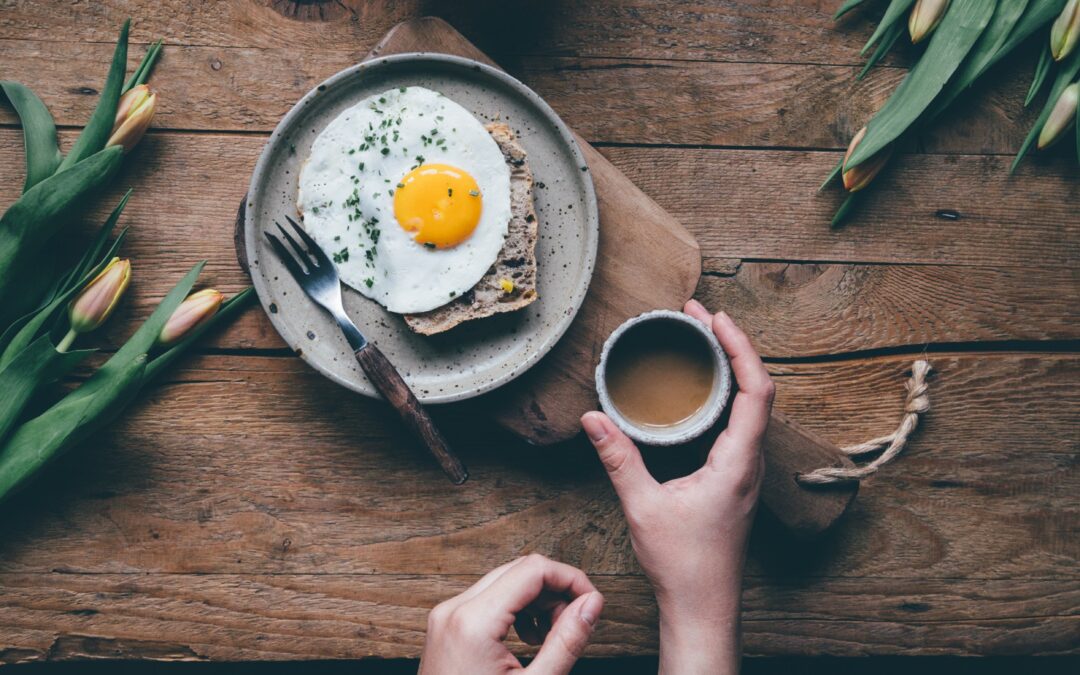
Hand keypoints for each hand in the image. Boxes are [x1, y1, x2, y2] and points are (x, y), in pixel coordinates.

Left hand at [419, 554, 604, 674]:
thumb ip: (567, 641)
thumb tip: (592, 603)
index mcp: (473, 622)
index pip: (533, 569)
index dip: (571, 579)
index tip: (592, 603)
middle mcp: (453, 610)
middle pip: (519, 570)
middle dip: (555, 590)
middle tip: (575, 624)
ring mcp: (445, 617)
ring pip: (504, 581)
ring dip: (537, 600)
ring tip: (551, 638)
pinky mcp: (446, 626)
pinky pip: (488, 599)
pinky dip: (516, 609)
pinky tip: (530, 639)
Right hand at [581, 301, 773, 674]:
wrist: (704, 605)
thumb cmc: (683, 564)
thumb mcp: (643, 506)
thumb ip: (619, 459)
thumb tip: (593, 418)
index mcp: (738, 462)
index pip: (755, 389)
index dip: (739, 347)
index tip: (714, 319)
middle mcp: (751, 462)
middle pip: (757, 389)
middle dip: (730, 346)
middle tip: (697, 318)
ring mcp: (747, 472)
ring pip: (751, 406)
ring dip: (730, 369)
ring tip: (700, 341)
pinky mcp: (736, 479)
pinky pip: (740, 424)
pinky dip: (724, 394)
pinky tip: (699, 391)